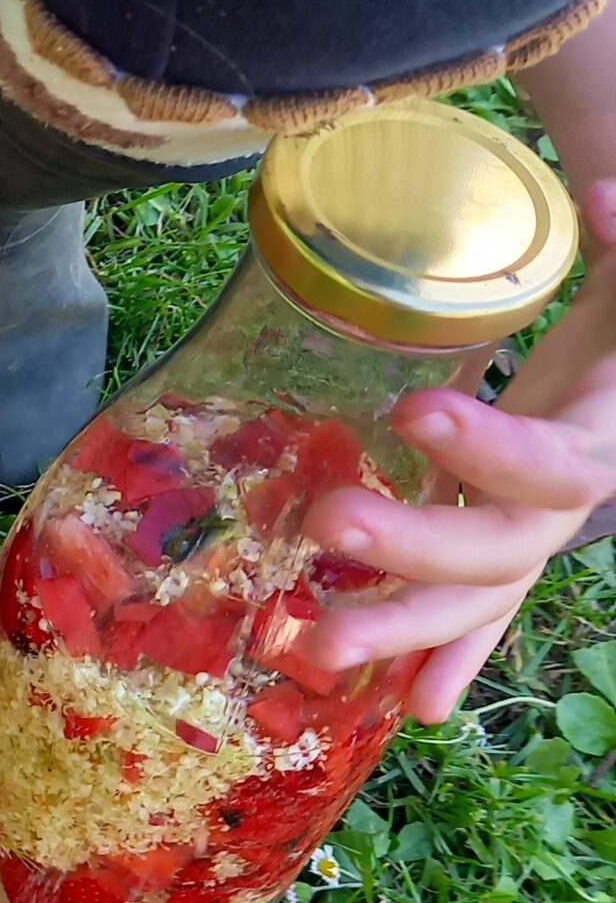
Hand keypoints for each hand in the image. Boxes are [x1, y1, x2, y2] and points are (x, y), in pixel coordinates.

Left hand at [305, 179, 615, 721]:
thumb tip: (603, 195)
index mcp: (600, 441)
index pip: (550, 466)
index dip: (487, 448)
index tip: (410, 411)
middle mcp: (565, 507)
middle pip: (495, 548)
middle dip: (412, 546)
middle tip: (324, 524)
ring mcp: (532, 540)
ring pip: (470, 600)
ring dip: (398, 632)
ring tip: (315, 649)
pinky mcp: (506, 558)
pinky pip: (478, 620)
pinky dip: (444, 658)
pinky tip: (409, 707)